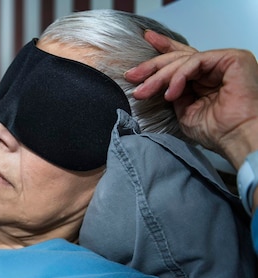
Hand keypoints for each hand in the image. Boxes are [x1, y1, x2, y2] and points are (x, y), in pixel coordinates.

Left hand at [125, 30, 257, 168]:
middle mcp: (216, 67)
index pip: (181, 60)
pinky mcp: (231, 59)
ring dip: (160, 76)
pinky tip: (170, 92)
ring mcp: (224, 61)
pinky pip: (195, 62)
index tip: (142, 49)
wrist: (235, 137)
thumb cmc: (217, 130)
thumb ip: (174, 93)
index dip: (161, 52)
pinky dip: (179, 76)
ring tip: (146, 91)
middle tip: (132, 75)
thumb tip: (158, 85)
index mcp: (206, 78)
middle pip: (179, 58)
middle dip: (152, 67)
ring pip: (184, 60)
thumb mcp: (184, 110)